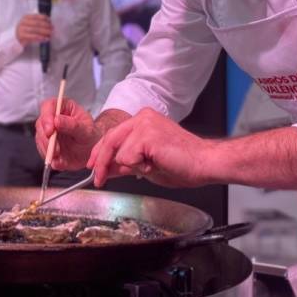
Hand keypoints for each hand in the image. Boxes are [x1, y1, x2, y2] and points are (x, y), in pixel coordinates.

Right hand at [16, 14, 51, 46]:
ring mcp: (22, 29)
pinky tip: (46, 39)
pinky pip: (33, 37)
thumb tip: (49, 22)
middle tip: (53, 28)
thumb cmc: (25, 29)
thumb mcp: (29, 23)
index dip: (45, 18)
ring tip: (50, 34)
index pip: (37, 16)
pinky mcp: (22, 37)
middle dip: (46, 26)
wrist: (15, 37)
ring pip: (36, 30)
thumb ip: (37, 21)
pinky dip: (41, 38)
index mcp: (26, 17)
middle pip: (37, 23)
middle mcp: (23, 22)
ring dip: (45, 32)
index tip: (50, 21)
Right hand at [35, 97, 99, 170]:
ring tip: (59, 156)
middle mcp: (52, 118)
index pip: (49, 105)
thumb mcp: (86, 129)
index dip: (47, 116)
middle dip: (46, 138)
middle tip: (56, 148)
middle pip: (41, 123)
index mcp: (63, 107)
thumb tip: (56, 120)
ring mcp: (47, 132)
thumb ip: (73, 125)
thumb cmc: (91, 134)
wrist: (92, 150)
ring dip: (47, 149)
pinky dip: (49, 158)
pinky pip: (43, 151)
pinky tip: (58, 161)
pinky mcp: (46, 145)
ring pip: (40, 138)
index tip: (51, 130)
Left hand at [88, 108, 214, 187]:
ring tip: (153, 166)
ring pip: (119, 152)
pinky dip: (139, 167)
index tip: (93, 167)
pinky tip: (156, 164)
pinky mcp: (147, 134)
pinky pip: (128, 157)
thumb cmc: (183, 163)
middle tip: (98, 180)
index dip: (99, 153)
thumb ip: (126, 164)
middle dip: (100, 162)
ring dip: (132, 167)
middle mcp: (142, 117)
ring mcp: (145, 124)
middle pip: (109, 140)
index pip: (112, 135)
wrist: (204, 163)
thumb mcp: (147, 164)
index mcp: (143, 120)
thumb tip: (107, 169)